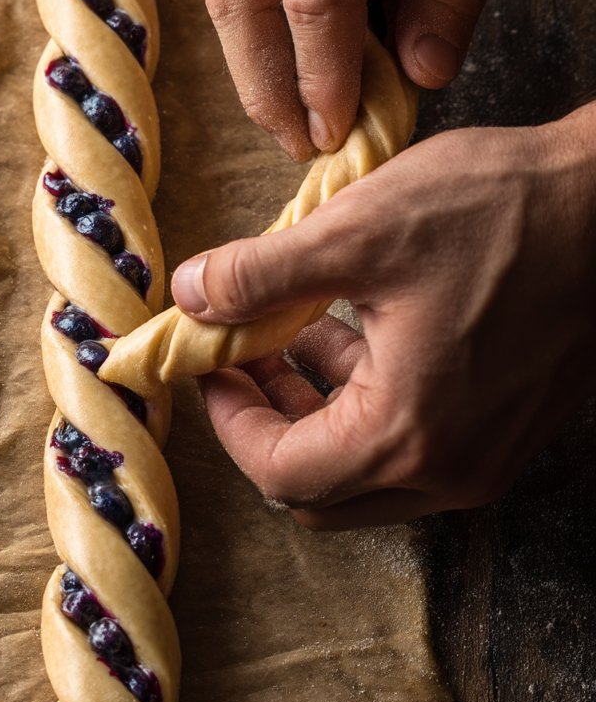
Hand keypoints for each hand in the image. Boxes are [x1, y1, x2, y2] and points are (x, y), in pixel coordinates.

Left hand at [170, 105, 595, 528]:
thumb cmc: (500, 210)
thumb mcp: (357, 232)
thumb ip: (258, 277)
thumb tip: (190, 299)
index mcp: (408, 435)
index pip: (282, 473)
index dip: (229, 421)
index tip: (210, 365)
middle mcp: (453, 468)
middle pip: (322, 491)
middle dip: (268, 426)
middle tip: (242, 359)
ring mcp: (488, 455)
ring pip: (370, 473)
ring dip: (317, 413)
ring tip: (291, 330)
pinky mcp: (511, 428)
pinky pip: (417, 446)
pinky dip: (370, 404)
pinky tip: (357, 328)